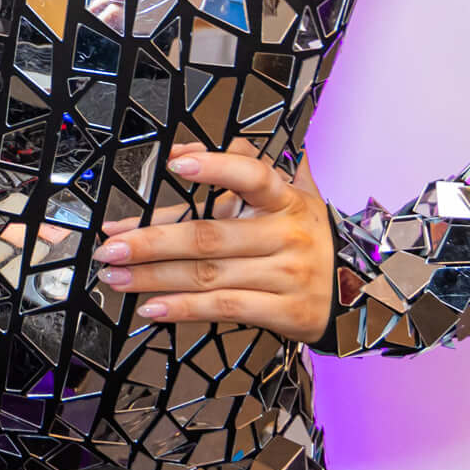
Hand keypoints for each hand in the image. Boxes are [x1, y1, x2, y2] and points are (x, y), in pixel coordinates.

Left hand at [95, 150, 351, 342]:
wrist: (359, 291)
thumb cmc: (300, 239)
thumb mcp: (280, 202)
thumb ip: (228, 181)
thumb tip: (174, 156)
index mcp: (286, 199)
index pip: (253, 175)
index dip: (216, 166)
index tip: (175, 162)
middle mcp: (289, 235)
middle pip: (210, 236)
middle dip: (152, 242)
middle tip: (111, 247)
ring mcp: (289, 276)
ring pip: (208, 276)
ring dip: (154, 278)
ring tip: (116, 277)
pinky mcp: (286, 312)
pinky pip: (224, 309)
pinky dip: (183, 309)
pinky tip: (151, 307)